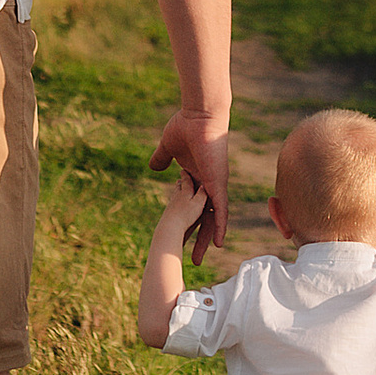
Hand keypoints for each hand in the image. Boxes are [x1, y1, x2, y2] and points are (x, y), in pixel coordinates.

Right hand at [151, 102, 230, 245]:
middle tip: (193, 259)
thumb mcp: (168, 147)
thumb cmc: (186, 126)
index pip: (194, 207)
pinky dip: (221, 224)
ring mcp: (214, 185)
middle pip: (206, 218)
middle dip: (199, 239)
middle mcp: (208, 186)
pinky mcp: (217, 183)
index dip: (190, 224)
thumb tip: (154, 166)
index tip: (182, 239)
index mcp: (197, 179)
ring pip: (214, 218)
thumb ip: (162, 158)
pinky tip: (220, 241)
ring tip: (200, 257)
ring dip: (208, 238)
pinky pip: (221, 207)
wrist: (200, 115)